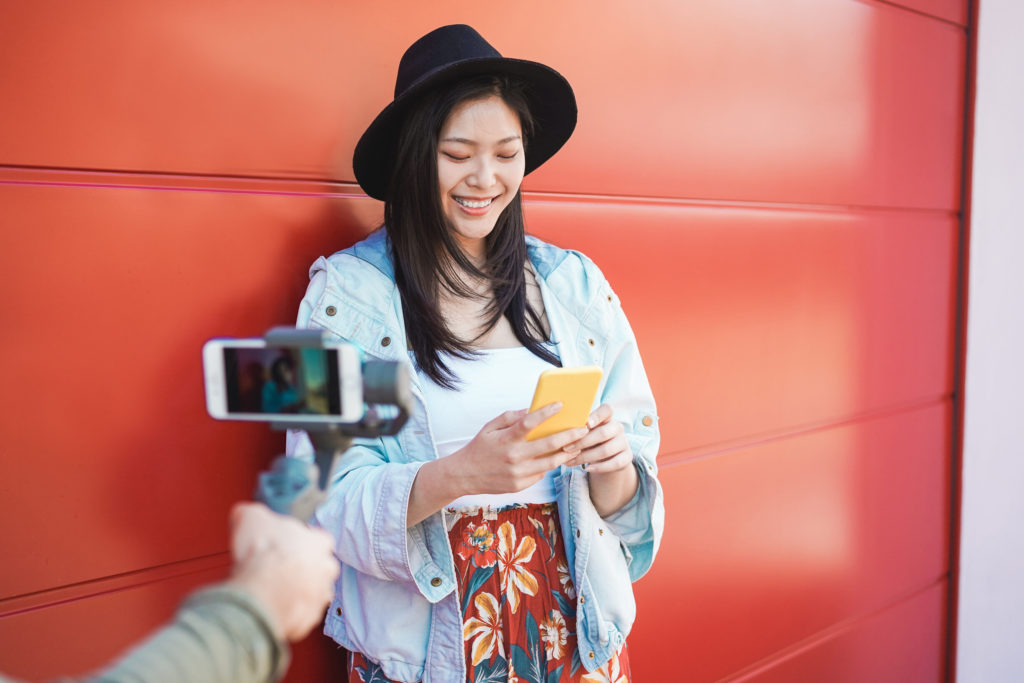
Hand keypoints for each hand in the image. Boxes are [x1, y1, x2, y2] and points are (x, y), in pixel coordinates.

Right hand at [226, 502, 339, 640]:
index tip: (281, 546)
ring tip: (271, 591)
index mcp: (320, 542)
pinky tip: (270, 607)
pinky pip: (299, 616)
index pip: (317, 539)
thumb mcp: (251, 517)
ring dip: (295, 592)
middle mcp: (327, 569)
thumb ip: (252, 513)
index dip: (296, 542)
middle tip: (276, 571)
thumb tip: (244, 513)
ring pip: (310, 593)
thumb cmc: (263, 553)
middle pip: (317, 567)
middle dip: (300, 569)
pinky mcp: (309, 619)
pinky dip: (287, 613)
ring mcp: (320, 596)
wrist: (261, 591)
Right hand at [450, 402, 589, 494]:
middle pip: (549, 444)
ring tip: (578, 445)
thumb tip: (530, 411)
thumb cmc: (479, 448)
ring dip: (567, 453)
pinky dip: (550, 464)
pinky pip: (541, 473)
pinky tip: (558, 457)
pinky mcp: (520, 485)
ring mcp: (518, 473)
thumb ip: (510, 418)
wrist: (464, 476)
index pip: (530, 422)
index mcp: (506, 439)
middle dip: (569, 435)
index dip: (546, 412)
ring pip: (551, 462)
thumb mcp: (490, 427)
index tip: (560, 404)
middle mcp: (514, 456)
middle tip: (583, 428)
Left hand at [565, 404, 633, 473]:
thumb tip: (556, 429)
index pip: (607, 410)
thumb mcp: (584, 431)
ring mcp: (624, 442)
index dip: (597, 416)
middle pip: (602, 433)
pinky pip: (615, 463)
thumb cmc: (589, 439)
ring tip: (570, 461)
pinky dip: (600, 467)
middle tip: (565, 448)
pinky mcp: (627, 457)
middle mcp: (617, 427)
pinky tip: (587, 469)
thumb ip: (576, 428)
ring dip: (586, 457)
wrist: (605, 457)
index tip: (586, 423)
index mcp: (607, 416)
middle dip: (582, 442)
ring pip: (606, 450)